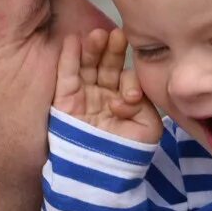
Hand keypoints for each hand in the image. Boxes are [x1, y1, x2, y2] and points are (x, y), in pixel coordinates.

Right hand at [55, 28, 161, 143]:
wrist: (100, 174)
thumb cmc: (127, 152)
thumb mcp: (147, 128)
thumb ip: (144, 104)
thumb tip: (125, 95)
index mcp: (123, 99)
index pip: (126, 78)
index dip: (129, 81)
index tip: (131, 97)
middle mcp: (102, 94)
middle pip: (107, 65)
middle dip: (112, 51)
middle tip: (117, 35)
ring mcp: (83, 96)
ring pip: (87, 67)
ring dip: (92, 50)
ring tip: (97, 35)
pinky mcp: (64, 101)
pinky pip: (65, 76)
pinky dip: (68, 58)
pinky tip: (73, 41)